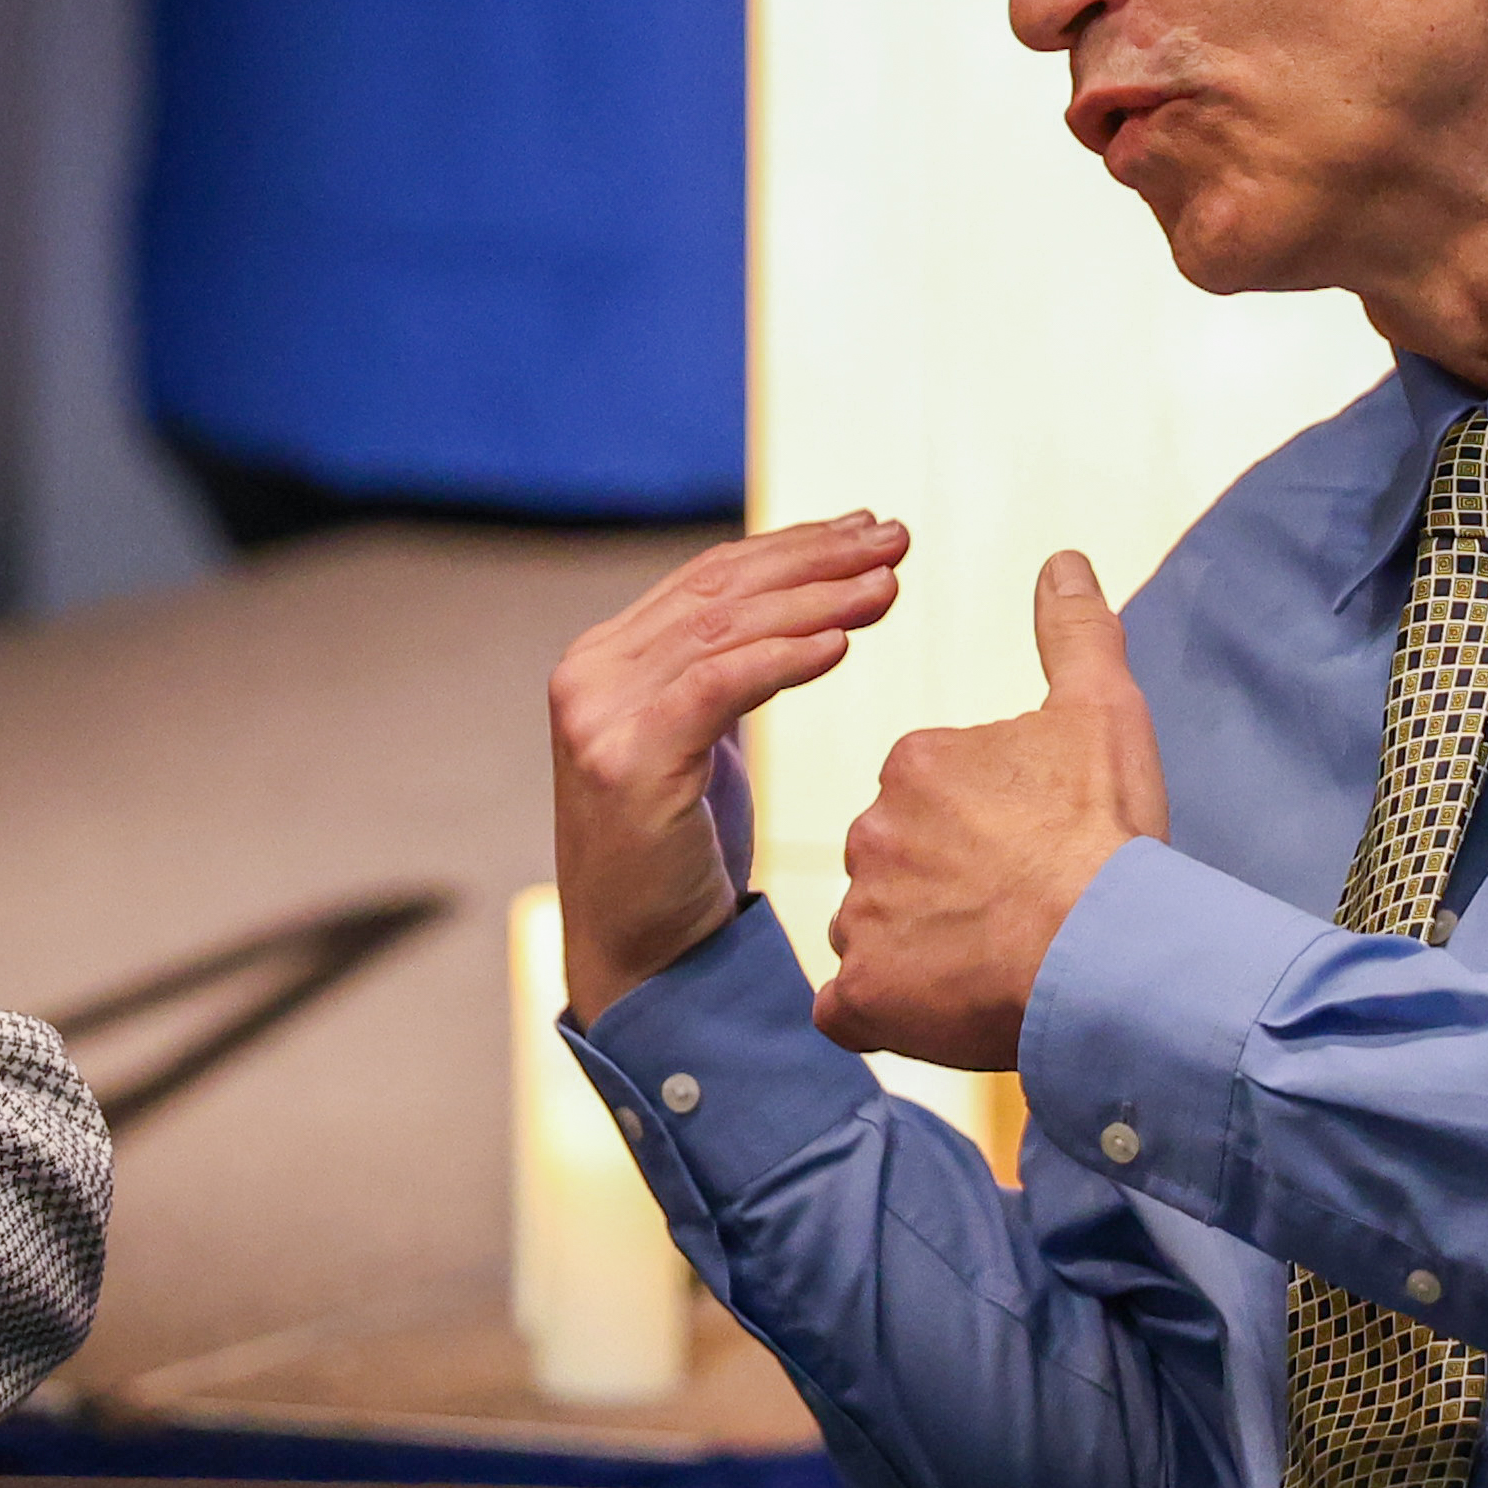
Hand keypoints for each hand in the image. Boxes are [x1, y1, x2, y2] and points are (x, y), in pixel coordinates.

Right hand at [549, 512, 909, 1017]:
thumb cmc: (679, 859)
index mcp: (606, 658)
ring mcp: (601, 714)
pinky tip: (841, 642)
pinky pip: (718, 686)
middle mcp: (592, 673)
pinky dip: (784, 657)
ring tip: (888, 584)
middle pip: (720, 590)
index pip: (708, 577)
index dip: (793, 545)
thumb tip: (801, 614)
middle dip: (816, 558)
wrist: (639, 959)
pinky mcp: (627, 758)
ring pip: (724, 628)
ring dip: (817, 599)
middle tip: (896, 538)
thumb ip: (722, 676)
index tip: (866, 527)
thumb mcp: (700, 746)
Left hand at [811, 551, 1166, 1072]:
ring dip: (919, 951)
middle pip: (896, 864)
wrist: (1113, 951)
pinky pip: (851, 1008)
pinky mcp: (863, 997)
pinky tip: (941, 1010)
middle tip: (1016, 914)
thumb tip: (1063, 559)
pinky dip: (885, 1013)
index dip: (982, 832)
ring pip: (876, 934)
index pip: (928, 797)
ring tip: (995, 964)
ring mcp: (862, 917)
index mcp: (916, 764)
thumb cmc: (1111, 835)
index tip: (1032, 855)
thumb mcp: (1104, 712)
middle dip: (942, 889)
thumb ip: (1075, 632)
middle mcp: (871, 831)